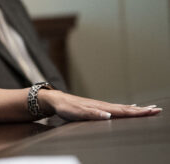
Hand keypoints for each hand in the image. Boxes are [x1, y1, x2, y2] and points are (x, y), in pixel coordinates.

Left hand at [40, 90, 162, 120]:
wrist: (56, 100)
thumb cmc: (66, 107)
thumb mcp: (77, 112)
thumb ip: (92, 114)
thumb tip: (108, 115)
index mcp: (101, 107)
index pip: (123, 111)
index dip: (137, 112)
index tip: (151, 112)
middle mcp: (104, 105)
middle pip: (126, 108)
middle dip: (142, 110)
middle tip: (157, 110)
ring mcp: (102, 105)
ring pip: (123, 107)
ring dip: (136, 109)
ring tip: (149, 109)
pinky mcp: (98, 107)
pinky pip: (116, 108)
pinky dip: (126, 109)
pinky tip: (129, 109)